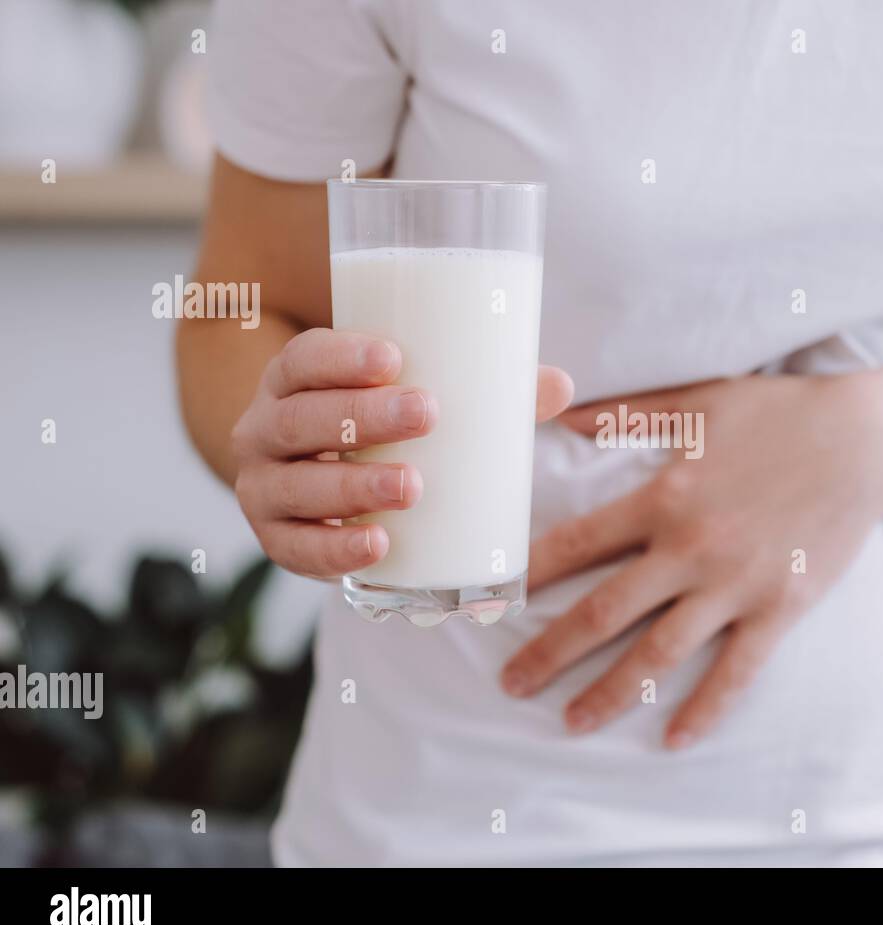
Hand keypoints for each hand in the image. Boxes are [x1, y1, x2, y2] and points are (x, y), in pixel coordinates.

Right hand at [231, 327, 572, 578]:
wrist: (310, 478)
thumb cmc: (375, 425)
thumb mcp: (414, 397)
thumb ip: (483, 389)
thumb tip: (560, 385)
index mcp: (294, 380)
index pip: (303, 358)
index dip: (341, 356)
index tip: (394, 358)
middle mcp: (264, 429)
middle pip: (302, 419)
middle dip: (363, 417)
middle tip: (426, 415)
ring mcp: (264, 488)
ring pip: (297, 486)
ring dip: (353, 486)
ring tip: (412, 486)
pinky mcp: (277, 540)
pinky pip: (295, 551)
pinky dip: (334, 551)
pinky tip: (377, 546)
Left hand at [500, 372, 882, 747]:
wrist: (865, 441)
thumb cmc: (778, 415)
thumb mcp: (697, 402)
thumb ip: (626, 413)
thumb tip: (563, 412)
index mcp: (661, 498)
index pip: (576, 545)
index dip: (527, 577)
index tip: (489, 603)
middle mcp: (688, 549)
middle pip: (603, 614)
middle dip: (550, 653)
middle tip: (510, 684)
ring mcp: (734, 586)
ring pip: (659, 654)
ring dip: (610, 693)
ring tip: (571, 723)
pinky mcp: (779, 609)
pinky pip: (736, 671)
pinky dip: (704, 709)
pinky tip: (674, 740)